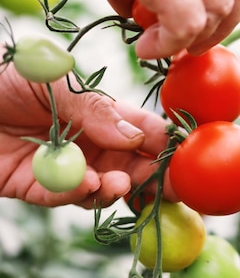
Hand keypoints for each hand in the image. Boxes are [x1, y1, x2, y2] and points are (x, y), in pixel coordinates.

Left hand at [0, 64, 177, 207]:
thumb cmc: (2, 80)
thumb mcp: (53, 83)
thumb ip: (96, 110)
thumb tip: (138, 138)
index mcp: (102, 116)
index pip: (145, 132)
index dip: (165, 145)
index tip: (184, 157)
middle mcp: (92, 145)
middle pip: (135, 167)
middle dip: (155, 178)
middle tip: (171, 187)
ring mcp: (69, 169)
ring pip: (107, 188)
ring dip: (118, 188)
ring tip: (118, 183)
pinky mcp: (40, 189)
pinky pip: (67, 197)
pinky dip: (79, 194)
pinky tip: (87, 184)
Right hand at [58, 0, 239, 58]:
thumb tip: (144, 12)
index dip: (230, 6)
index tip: (209, 28)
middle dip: (220, 27)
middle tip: (191, 46)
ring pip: (217, 9)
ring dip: (190, 38)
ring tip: (155, 42)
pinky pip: (185, 22)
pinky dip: (170, 44)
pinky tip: (146, 48)